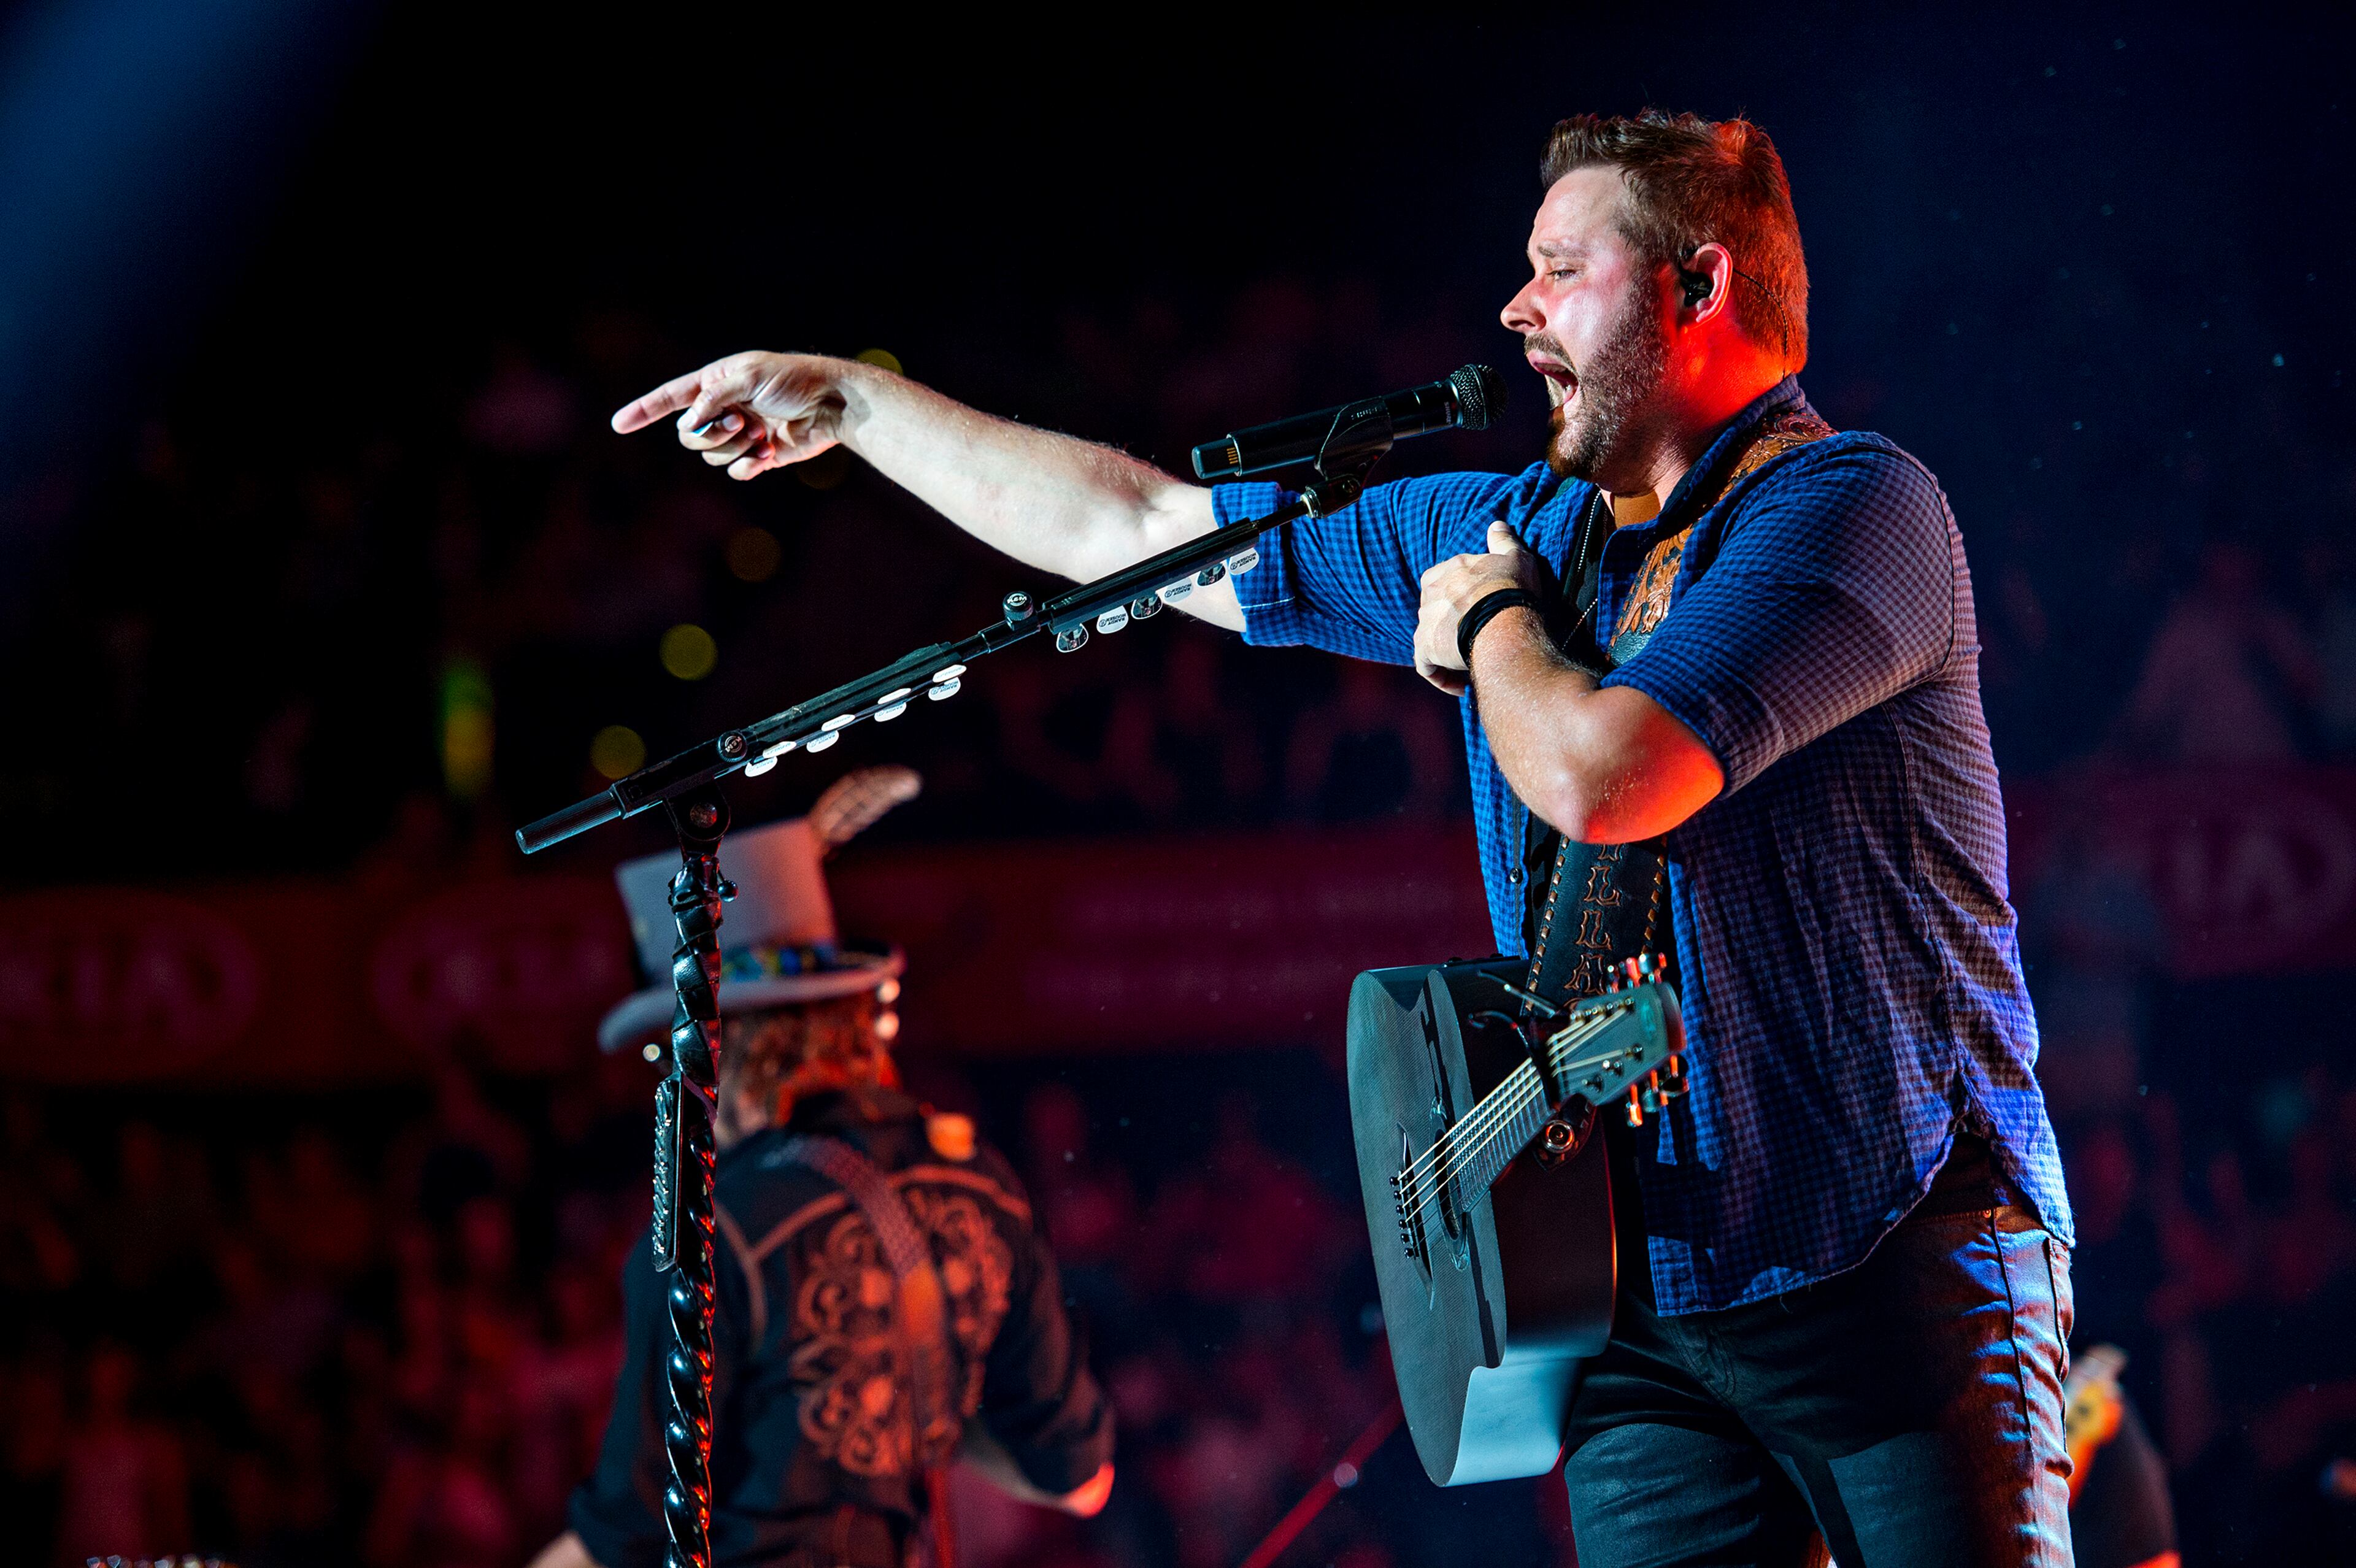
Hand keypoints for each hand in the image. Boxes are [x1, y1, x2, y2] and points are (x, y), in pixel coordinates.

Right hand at [610, 351, 860, 480]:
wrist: (833, 405)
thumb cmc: (793, 380)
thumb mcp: (749, 376)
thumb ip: (714, 397)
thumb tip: (688, 423)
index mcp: (716, 382)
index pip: (671, 397)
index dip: (644, 409)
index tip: (618, 423)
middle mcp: (723, 409)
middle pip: (688, 436)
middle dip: (712, 434)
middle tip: (743, 422)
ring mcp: (740, 434)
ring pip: (711, 456)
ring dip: (735, 448)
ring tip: (762, 435)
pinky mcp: (758, 457)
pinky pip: (736, 472)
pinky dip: (749, 466)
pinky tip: (770, 454)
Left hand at [1415, 520, 1546, 694]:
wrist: (1503, 622)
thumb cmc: (1511, 589)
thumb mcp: (1515, 557)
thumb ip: (1503, 542)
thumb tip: (1497, 524)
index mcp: (1445, 572)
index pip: (1443, 582)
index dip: (1459, 598)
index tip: (1479, 611)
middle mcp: (1428, 595)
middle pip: (1435, 612)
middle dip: (1453, 627)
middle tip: (1478, 640)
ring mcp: (1424, 623)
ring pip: (1429, 639)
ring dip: (1447, 652)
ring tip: (1472, 664)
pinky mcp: (1425, 649)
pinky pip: (1427, 667)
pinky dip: (1441, 676)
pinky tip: (1461, 686)